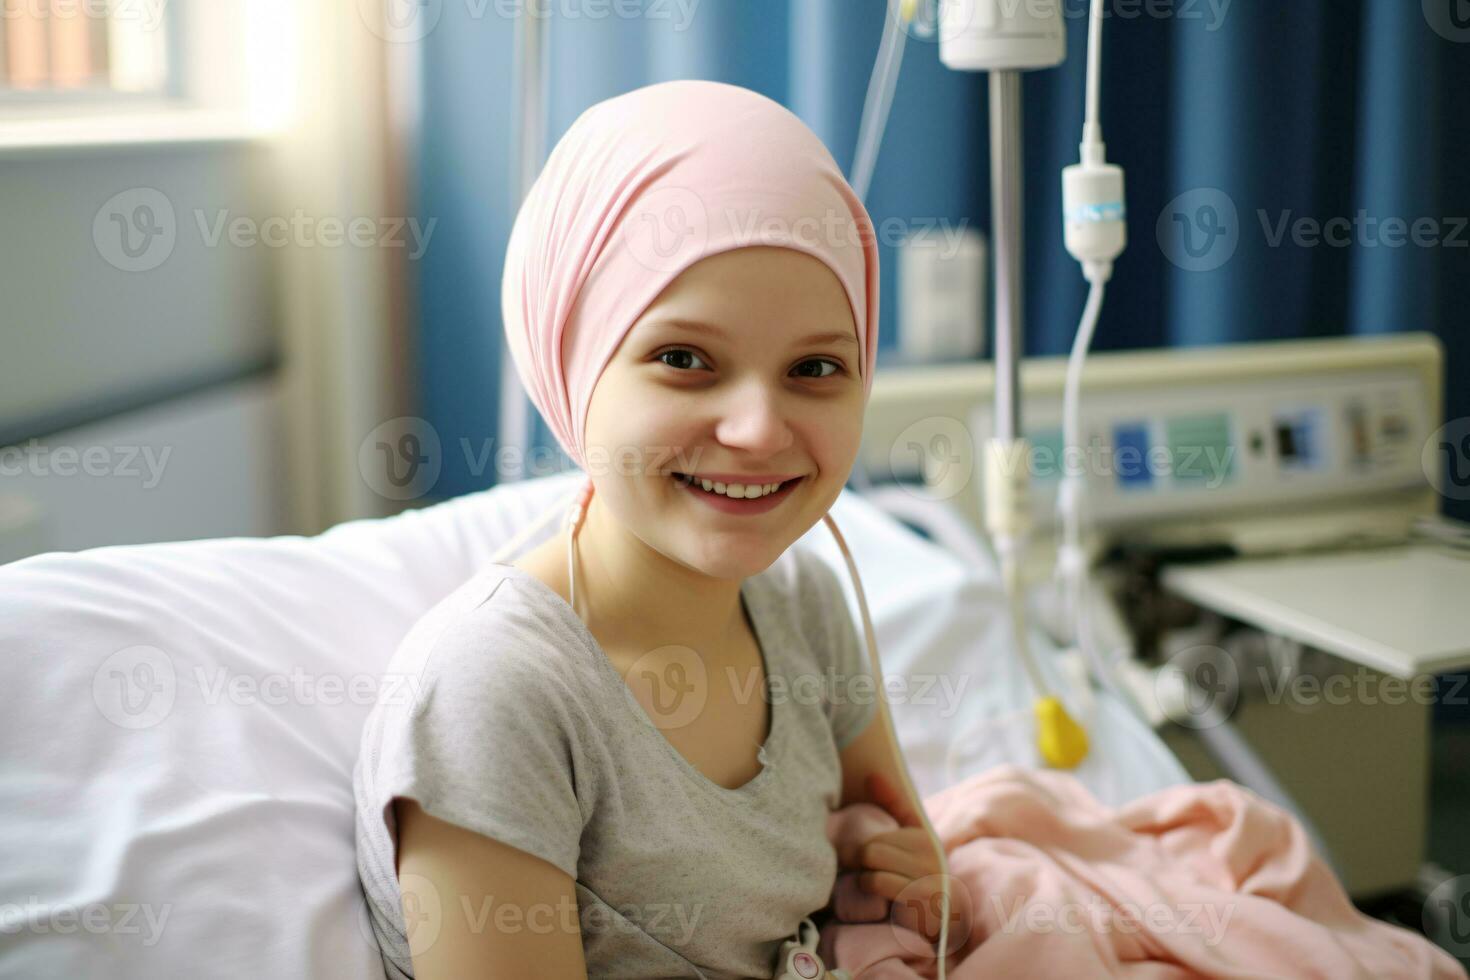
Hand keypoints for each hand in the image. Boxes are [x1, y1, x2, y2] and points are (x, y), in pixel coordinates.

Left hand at [854, 773, 964, 946]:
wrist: (940, 926)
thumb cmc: (916, 882)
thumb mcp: (907, 843)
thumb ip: (891, 807)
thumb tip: (872, 774)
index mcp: (923, 836)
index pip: (873, 833)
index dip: (860, 848)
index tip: (863, 863)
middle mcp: (930, 851)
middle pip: (869, 846)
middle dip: (859, 863)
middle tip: (864, 877)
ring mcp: (927, 874)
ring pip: (870, 861)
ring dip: (863, 878)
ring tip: (874, 887)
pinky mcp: (920, 896)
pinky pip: (877, 880)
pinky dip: (870, 888)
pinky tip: (879, 898)